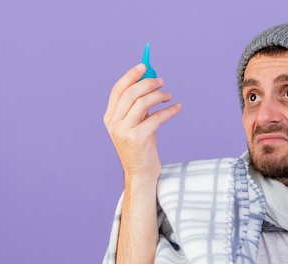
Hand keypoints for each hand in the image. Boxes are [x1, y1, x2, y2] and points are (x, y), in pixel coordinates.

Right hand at [103, 64, 181, 181]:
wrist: (141, 172)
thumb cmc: (141, 146)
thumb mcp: (136, 124)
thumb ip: (138, 106)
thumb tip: (151, 81)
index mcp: (110, 117)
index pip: (118, 89)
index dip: (131, 75)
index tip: (145, 66)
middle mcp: (114, 123)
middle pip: (130, 93)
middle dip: (148, 83)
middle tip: (162, 81)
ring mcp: (124, 131)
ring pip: (142, 102)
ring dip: (159, 95)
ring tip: (169, 96)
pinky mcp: (138, 139)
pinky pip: (156, 118)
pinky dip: (169, 110)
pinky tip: (177, 108)